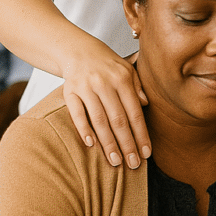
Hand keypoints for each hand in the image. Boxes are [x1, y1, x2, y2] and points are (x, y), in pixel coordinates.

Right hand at [60, 47, 149, 168]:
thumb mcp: (127, 69)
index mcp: (123, 79)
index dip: (141, 134)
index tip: (147, 153)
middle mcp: (105, 84)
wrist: (78, 50)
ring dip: (108, 143)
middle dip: (127, 144)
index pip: (135, 112)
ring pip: (99, 120)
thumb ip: (137, 87)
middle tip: (133, 164)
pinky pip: (77, 113)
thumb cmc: (108, 64)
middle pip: (118, 120)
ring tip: (115, 162)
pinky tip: (91, 145)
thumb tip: (146, 104)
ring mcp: (86, 88)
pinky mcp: (69, 91)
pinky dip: (84, 129)